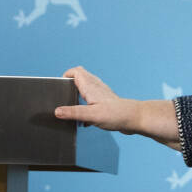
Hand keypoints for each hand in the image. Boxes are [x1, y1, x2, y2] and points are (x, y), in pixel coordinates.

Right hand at [54, 67, 181, 149]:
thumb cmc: (116, 115)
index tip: (59, 87)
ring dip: (77, 97)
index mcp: (90, 86)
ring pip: (86, 89)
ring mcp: (101, 94)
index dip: (66, 76)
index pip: (76, 71)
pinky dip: (85, 107)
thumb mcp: (91, 115)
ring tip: (72, 109)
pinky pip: (91, 101)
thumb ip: (73, 113)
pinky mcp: (105, 103)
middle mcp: (96, 87)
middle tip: (64, 97)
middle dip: (70, 85)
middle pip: (80, 78)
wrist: (135, 119)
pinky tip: (85, 121)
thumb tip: (56, 111)